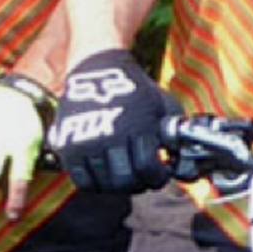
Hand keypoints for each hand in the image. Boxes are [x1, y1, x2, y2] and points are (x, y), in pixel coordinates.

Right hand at [48, 48, 168, 194]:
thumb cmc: (134, 88)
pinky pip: (83, 181)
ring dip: (118, 185)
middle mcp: (108, 137)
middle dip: (139, 183)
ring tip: (125, 172)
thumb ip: (175, 133)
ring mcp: (85, 143)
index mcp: (135, 127)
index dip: (158, 177)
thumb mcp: (162, 104)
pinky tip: (105, 172)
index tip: (161, 173)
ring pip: (104, 185)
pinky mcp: (67, 147)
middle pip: (124, 182)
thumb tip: (185, 159)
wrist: (97, 66)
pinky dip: (96, 183)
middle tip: (143, 176)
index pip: (147, 170)